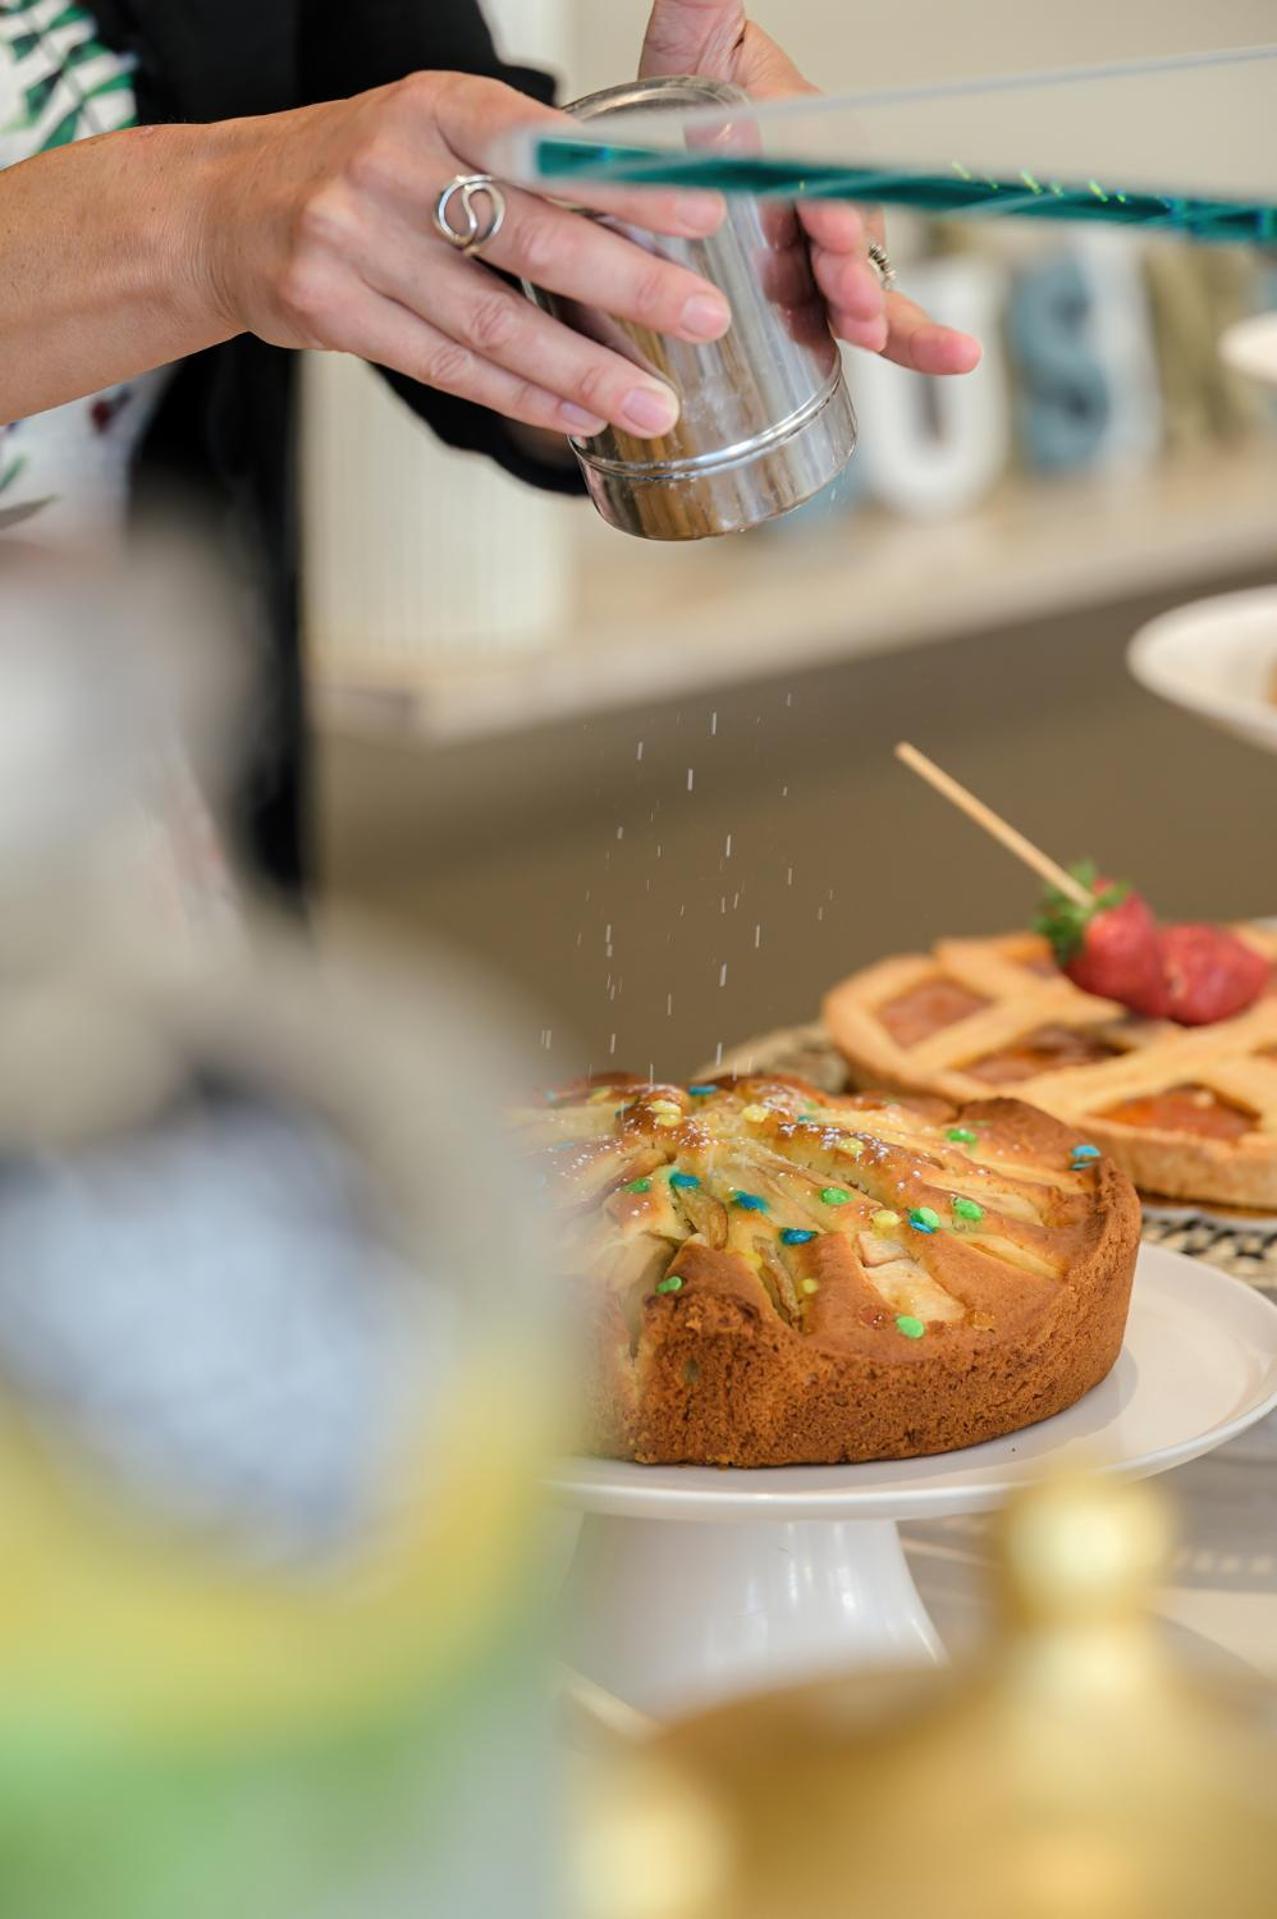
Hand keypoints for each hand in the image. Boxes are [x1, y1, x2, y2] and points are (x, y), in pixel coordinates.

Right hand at [202, 73, 734, 438]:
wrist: (222, 210)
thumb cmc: (353, 170)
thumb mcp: (430, 132)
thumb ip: (518, 166)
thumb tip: (640, 221)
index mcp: (433, 107)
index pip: (546, 147)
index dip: (627, 183)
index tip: (702, 213)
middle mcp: (392, 167)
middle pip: (532, 237)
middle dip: (630, 285)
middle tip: (704, 319)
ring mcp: (355, 242)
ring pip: (492, 321)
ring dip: (583, 370)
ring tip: (652, 404)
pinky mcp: (332, 310)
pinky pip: (448, 365)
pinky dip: (520, 395)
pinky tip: (576, 416)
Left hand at [640, 0, 981, 374]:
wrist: (677, 145)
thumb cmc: (692, 99)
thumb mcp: (690, 46)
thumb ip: (701, 12)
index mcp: (794, 133)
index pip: (816, 164)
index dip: (822, 194)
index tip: (822, 219)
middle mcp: (819, 193)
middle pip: (845, 232)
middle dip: (846, 263)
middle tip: (845, 284)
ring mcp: (825, 250)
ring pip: (865, 281)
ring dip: (877, 308)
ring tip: (873, 328)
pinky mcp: (823, 296)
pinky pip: (872, 322)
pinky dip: (913, 342)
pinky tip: (954, 355)